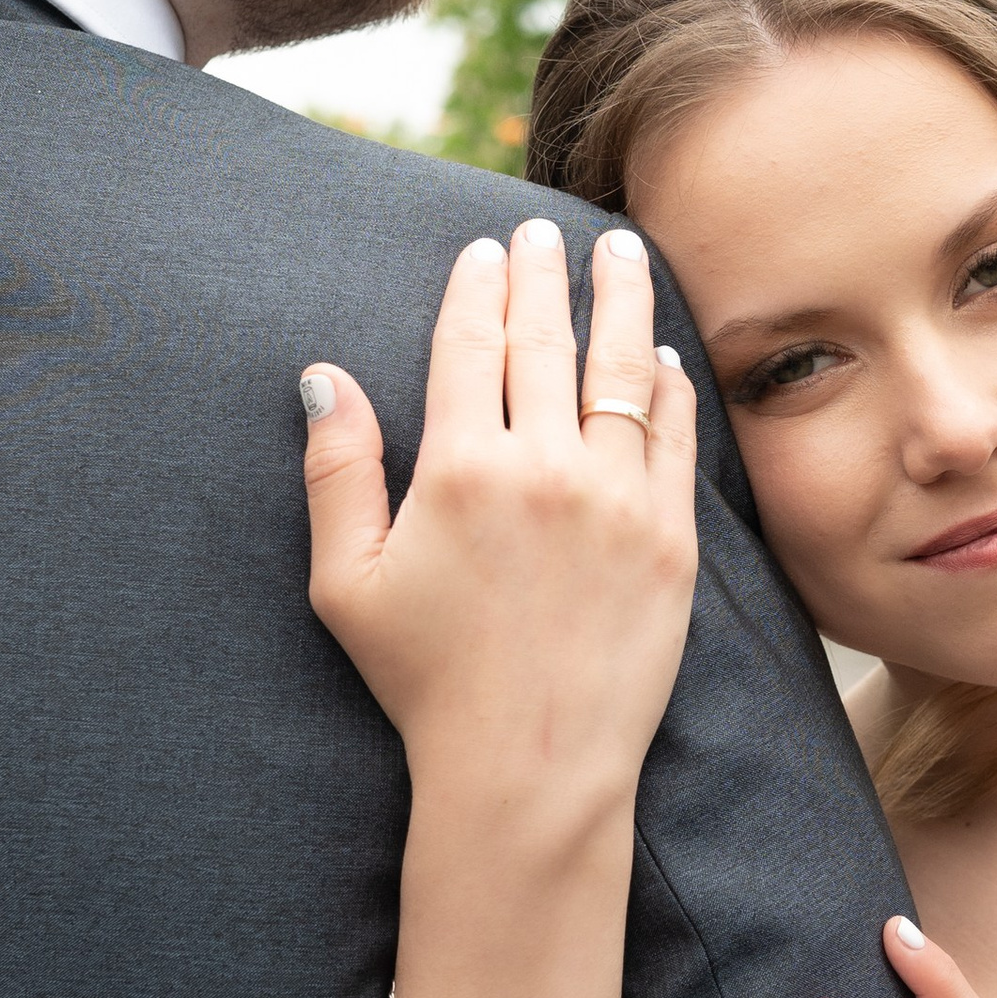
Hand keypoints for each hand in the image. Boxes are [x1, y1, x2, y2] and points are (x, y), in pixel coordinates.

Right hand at [300, 218, 696, 828]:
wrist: (529, 766)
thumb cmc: (426, 682)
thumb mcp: (348, 583)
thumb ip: (337, 472)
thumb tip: (322, 376)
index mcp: (460, 470)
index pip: (472, 345)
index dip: (479, 288)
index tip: (486, 250)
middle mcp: (544, 470)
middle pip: (546, 341)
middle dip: (543, 274)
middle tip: (543, 230)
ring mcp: (618, 501)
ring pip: (622, 371)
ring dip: (619, 300)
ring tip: (620, 252)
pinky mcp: (671, 539)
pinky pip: (675, 437)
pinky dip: (668, 386)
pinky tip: (661, 355)